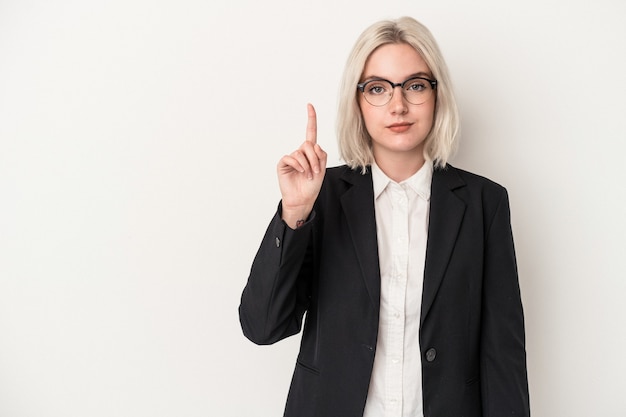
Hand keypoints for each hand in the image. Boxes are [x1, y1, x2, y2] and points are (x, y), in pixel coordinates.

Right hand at [277, 103, 326, 228]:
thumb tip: (314, 144)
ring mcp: (292, 158)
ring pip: (301, 152)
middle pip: (308, 144)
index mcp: (311, 152)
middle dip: (314, 158)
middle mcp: (301, 152)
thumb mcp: (322, 169)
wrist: (303, 199)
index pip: (311, 132)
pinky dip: (298, 165)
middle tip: (315, 171)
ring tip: (308, 175)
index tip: (309, 105)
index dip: (311, 119)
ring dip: (308, 165)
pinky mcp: (284, 163)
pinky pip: (292, 157)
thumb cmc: (312, 186)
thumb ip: (321, 155)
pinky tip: (300, 172)